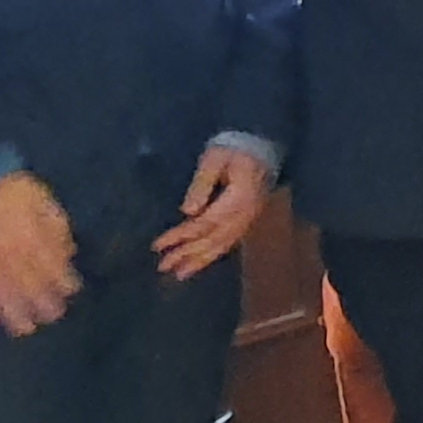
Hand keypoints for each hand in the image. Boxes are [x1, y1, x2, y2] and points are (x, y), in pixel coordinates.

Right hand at [0, 172, 78, 336]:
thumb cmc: (5, 186)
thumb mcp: (40, 198)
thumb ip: (55, 226)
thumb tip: (67, 253)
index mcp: (32, 240)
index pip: (55, 272)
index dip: (65, 285)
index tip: (69, 292)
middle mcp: (10, 259)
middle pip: (32, 292)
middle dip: (46, 308)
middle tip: (51, 315)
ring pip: (2, 301)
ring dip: (16, 318)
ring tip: (24, 327)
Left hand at [152, 143, 273, 280]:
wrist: (264, 148)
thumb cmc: (234, 149)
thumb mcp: (215, 158)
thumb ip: (202, 183)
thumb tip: (187, 212)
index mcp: (237, 199)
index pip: (204, 223)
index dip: (181, 236)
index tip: (158, 245)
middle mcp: (245, 215)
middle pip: (213, 240)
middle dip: (187, 254)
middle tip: (163, 267)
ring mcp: (248, 220)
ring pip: (222, 245)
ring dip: (200, 261)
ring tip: (179, 274)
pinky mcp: (247, 221)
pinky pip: (229, 243)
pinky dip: (213, 255)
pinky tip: (200, 263)